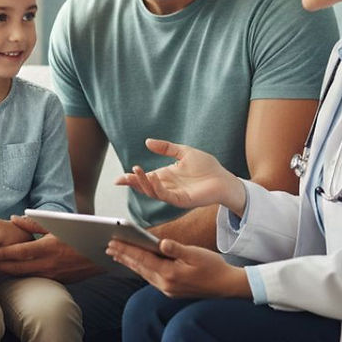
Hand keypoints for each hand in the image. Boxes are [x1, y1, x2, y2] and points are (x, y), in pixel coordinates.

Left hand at [0, 215, 102, 282]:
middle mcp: (48, 264)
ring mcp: (52, 274)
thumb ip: (34, 222)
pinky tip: (11, 272)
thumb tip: (13, 218)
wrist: (102, 254)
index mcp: (47, 247)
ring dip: (6, 272)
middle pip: (16, 267)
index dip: (1, 254)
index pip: (18, 253)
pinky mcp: (56, 280)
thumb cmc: (80, 234)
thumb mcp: (58, 224)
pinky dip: (20, 275)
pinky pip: (34, 277)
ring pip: (23, 275)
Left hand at [106, 238, 250, 298]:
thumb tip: (160, 242)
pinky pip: (150, 278)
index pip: (142, 259)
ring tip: (117, 254)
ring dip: (129, 263)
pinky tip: (136, 264)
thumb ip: (176, 248)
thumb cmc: (212, 266)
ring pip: (143, 274)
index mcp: (170, 273)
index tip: (113, 242)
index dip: (126, 249)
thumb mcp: (195, 253)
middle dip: (123, 256)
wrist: (226, 286)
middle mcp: (165, 284)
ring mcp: (167, 289)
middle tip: (108, 247)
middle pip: (139, 267)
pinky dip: (140, 269)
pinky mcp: (171, 290)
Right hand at [116, 138, 245, 212]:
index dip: (131, 179)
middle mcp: (167, 186)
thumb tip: (147, 142)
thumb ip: (166, 147)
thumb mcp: (183, 152)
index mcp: (166, 176)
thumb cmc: (207, 167)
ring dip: (143, 183)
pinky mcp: (182, 200)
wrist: (224, 179)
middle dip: (133, 183)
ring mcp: (174, 194)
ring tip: (137, 172)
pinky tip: (153, 176)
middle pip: (145, 187)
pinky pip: (166, 195)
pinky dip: (157, 187)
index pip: (145, 178)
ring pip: (152, 192)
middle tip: (122, 177)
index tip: (118, 179)